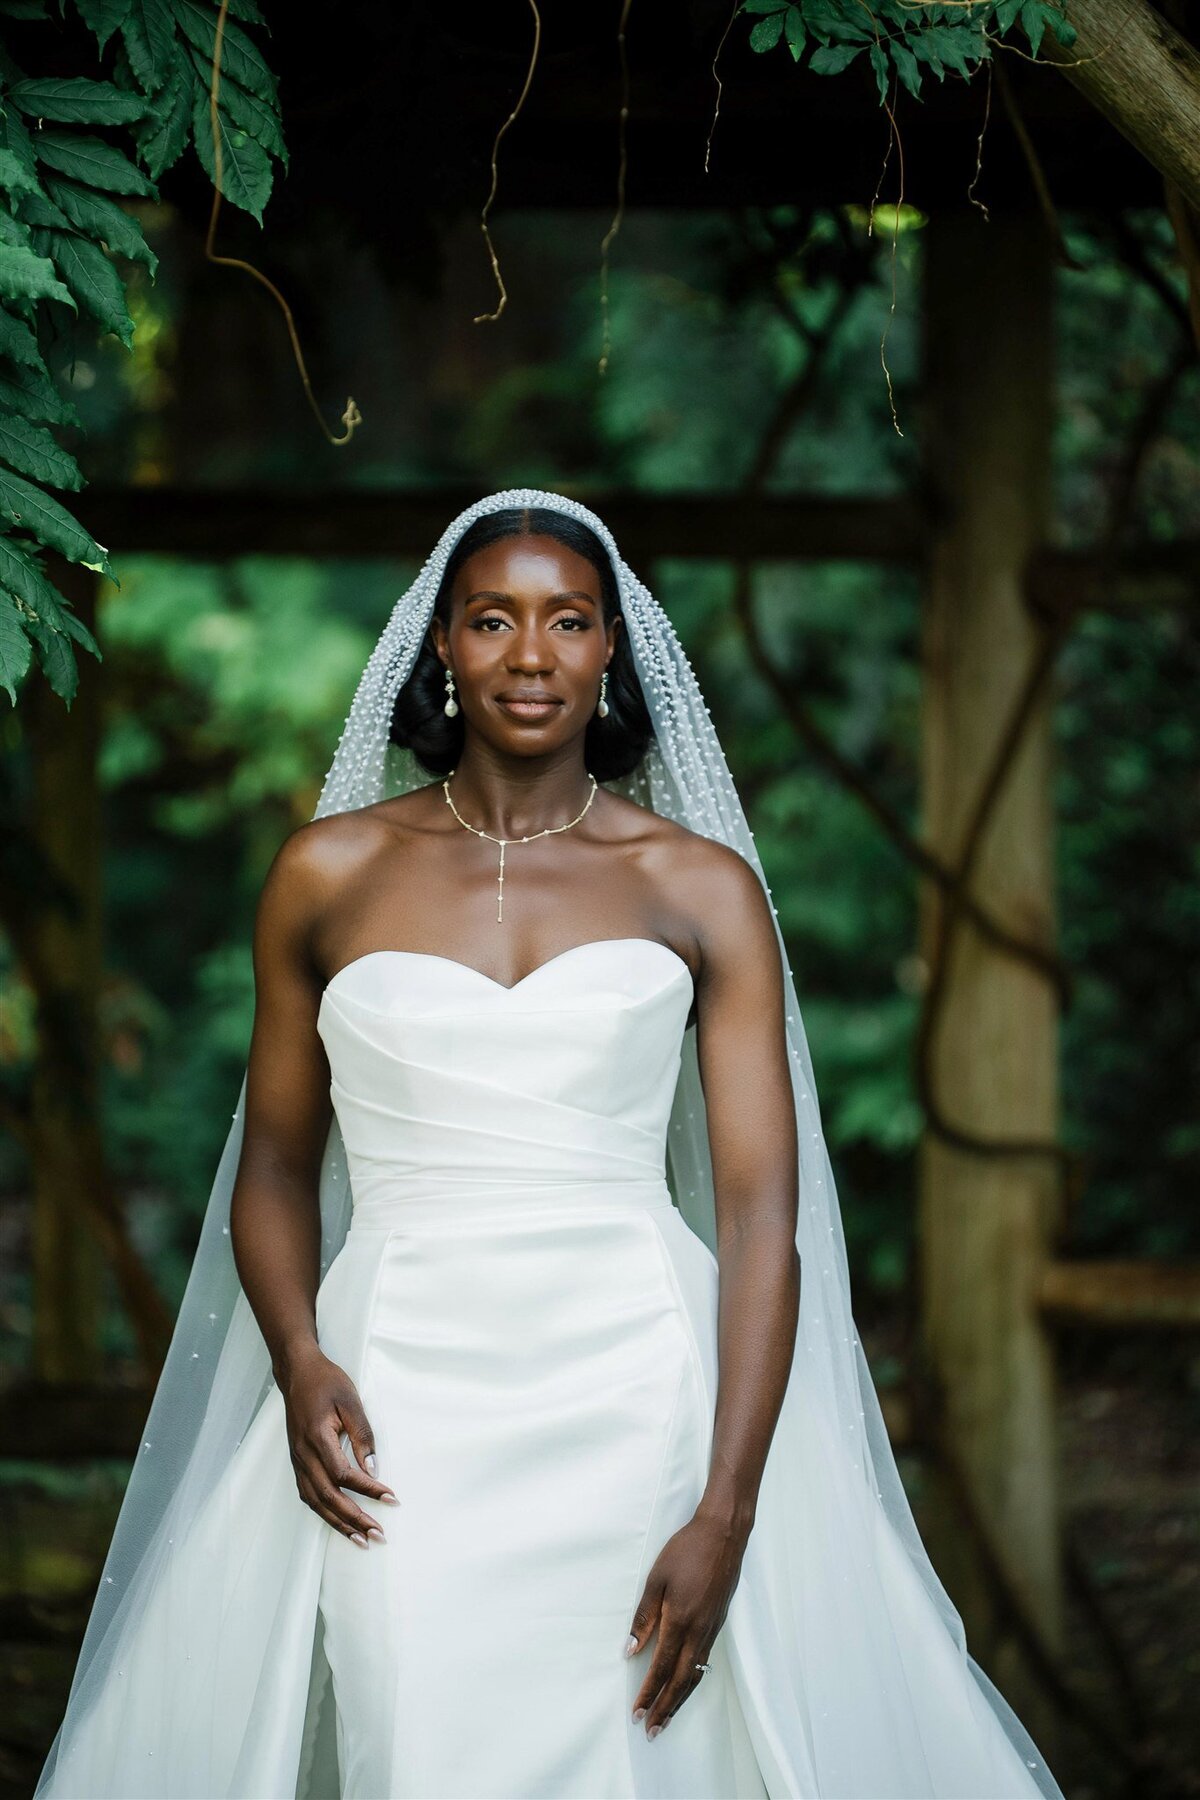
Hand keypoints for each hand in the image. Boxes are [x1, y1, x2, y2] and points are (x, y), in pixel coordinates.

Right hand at [279, 1341, 397, 1544]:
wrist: (297, 1372)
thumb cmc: (326, 1382)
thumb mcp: (351, 1401)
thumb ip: (363, 1435)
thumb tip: (373, 1469)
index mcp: (317, 1437)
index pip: (344, 1474)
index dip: (368, 1489)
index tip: (391, 1498)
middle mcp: (303, 1454)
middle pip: (328, 1496)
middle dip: (354, 1519)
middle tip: (378, 1534)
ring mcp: (297, 1460)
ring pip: (315, 1501)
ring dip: (338, 1523)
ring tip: (360, 1539)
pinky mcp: (297, 1461)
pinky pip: (307, 1494)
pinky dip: (323, 1511)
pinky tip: (337, 1521)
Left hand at [625, 1511, 747, 1736]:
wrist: (723, 1535)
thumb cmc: (686, 1550)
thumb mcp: (657, 1578)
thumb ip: (644, 1616)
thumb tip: (630, 1650)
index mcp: (680, 1620)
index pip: (661, 1667)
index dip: (649, 1693)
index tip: (637, 1713)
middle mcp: (698, 1631)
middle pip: (680, 1681)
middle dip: (665, 1708)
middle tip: (651, 1730)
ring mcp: (711, 1629)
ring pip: (695, 1675)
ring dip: (679, 1700)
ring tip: (667, 1719)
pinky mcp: (718, 1623)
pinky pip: (704, 1661)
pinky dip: (693, 1681)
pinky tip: (686, 1685)